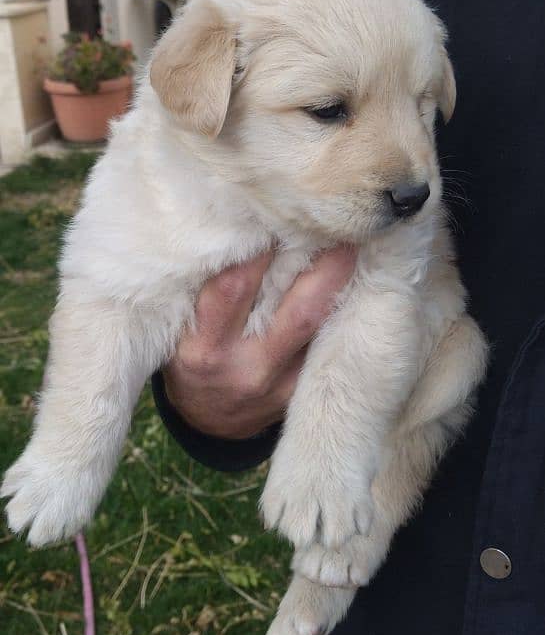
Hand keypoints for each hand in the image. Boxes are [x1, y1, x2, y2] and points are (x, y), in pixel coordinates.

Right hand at [162, 246, 356, 439]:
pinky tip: (353, 282)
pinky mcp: (301, 392)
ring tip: (354, 245)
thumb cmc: (191, 359)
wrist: (208, 421)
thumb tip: (239, 228)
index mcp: (205, 349)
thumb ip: (207, 290)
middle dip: (323, 267)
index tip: (276, 213)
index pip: (234, 289)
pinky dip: (340, 311)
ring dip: (339, 284)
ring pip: (319, 328)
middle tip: (340, 228)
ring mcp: (280, 384)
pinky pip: (327, 346)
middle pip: (297, 311)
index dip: (259, 250)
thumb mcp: (182, 329)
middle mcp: (246, 368)